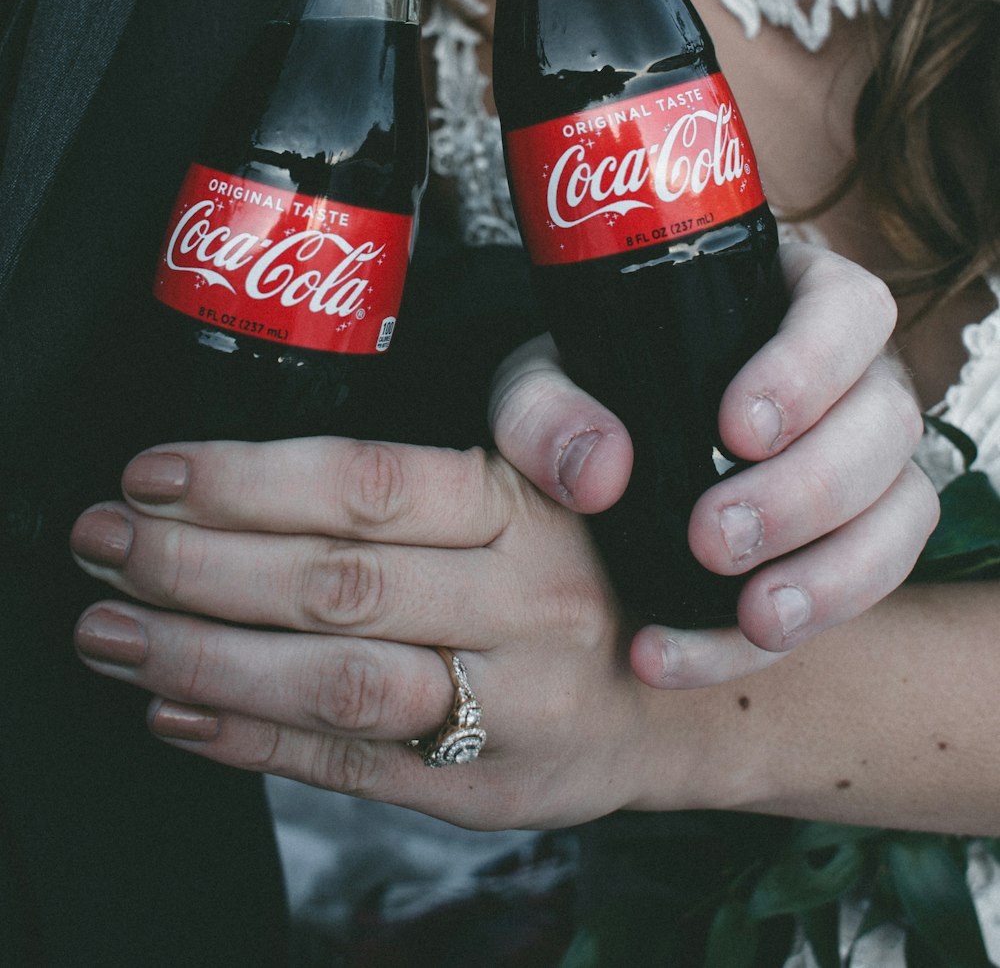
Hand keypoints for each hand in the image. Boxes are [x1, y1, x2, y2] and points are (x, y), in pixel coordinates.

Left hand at [71, 425, 685, 830]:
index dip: (248, 481)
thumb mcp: (590, 441)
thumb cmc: (612, 543)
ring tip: (109, 631)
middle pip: (334, 586)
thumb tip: (538, 442)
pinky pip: (355, 768)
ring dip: (202, 658)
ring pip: (334, 685)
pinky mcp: (486, 789)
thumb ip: (538, 415)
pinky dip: (251, 740)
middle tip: (103, 543)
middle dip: (194, 565)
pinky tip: (176, 707)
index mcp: (537, 510)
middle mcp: (526, 610)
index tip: (156, 472)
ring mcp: (508, 710)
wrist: (696, 689)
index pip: (370, 488)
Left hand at [488, 243, 936, 686]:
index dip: (810, 366)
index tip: (737, 428)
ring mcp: (872, 462)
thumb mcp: (542, 382)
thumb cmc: (587, 395)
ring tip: (752, 615)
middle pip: (886, 421)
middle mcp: (853, 379)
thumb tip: (600, 471)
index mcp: (794, 302)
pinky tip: (710, 646)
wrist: (599, 472)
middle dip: (810, 489)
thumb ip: (543, 411)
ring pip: (903, 509)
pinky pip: (866, 587)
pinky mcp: (863, 541)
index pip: (847, 308)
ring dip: (836, 572)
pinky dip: (797, 626)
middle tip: (715, 537)